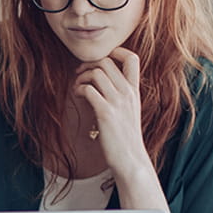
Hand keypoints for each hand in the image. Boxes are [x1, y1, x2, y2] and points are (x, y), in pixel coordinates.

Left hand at [76, 48, 162, 208]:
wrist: (130, 160)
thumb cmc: (125, 137)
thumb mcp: (128, 110)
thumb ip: (119, 94)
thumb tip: (100, 82)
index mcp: (134, 90)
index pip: (132, 58)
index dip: (115, 52)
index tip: (99, 62)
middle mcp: (128, 92)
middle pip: (107, 61)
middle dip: (89, 64)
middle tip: (81, 75)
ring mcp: (118, 102)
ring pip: (96, 72)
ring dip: (81, 76)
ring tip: (78, 88)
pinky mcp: (106, 113)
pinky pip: (88, 89)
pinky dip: (79, 89)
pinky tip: (78, 97)